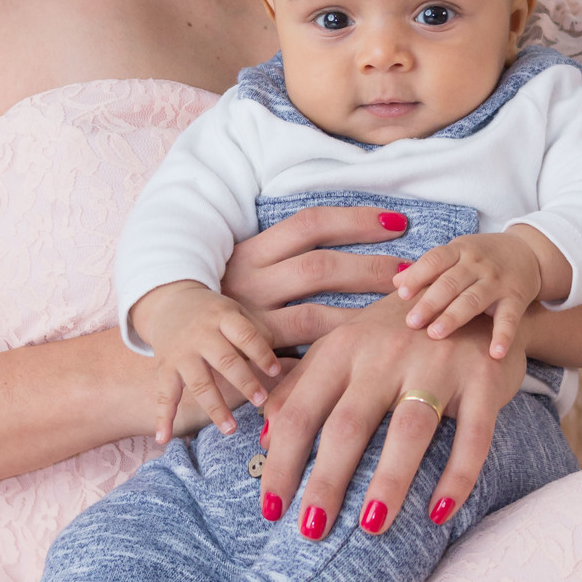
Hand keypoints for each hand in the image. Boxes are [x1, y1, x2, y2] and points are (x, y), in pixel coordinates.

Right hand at [131, 282, 281, 442]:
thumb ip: (256, 332)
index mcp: (222, 317)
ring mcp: (181, 353)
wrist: (168, 303)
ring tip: (231, 429)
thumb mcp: (235, 311)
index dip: (261, 353)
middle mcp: (200, 335)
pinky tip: (163, 438)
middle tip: (261, 401)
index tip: (275, 372)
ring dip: (215, 408)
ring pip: (199, 383)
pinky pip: (164, 396)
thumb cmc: (213, 314)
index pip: (245, 335)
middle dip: (244, 382)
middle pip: (224, 360)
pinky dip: (163, 418)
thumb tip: (275, 365)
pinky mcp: (164, 368)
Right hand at [222, 204, 410, 345]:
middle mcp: (248, 282)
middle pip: (318, 267)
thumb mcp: (247, 266)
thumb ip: (288, 257)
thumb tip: (351, 240)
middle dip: (370, 267)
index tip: (396, 222)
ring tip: (397, 314)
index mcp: (250, 250)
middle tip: (410, 272)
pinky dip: (329, 357)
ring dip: (360, 316)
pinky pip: (298, 359)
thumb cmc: (223, 296)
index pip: (309, 224)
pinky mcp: (249, 360)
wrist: (170, 336)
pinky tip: (363, 356)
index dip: (355, 220)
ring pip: (313, 316)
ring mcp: (247, 323)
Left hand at [258, 293, 527, 537]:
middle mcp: (385, 353)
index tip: (271, 509)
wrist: (471, 293)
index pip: (301, 411)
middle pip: (348, 425)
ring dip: (389, 482)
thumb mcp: (344, 345)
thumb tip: (266, 439)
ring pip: (408, 431)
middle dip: (326, 482)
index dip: (283, 462)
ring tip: (371, 529)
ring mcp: (437, 364)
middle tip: (311, 531)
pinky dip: (458, 476)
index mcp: (343, 347)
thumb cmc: (396, 331)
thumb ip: (302, 385)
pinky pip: (472, 436)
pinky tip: (441, 514)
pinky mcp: (482, 377)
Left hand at [393, 229, 557, 357]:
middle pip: (451, 283)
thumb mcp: (455, 254)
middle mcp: (478, 264)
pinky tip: (495, 354)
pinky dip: (503, 336)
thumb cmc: (480, 259)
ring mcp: (498, 281)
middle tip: (411, 322)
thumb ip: (428, 268)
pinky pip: (509, 319)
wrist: (529, 253)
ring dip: (454, 317)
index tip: (401, 294)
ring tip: (435, 334)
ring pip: (473, 299)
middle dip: (430, 302)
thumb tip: (395, 282)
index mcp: (459, 251)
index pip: (435, 260)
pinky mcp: (516, 298)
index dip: (418, 276)